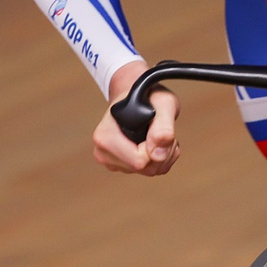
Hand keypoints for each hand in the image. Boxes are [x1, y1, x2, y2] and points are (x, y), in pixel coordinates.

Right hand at [93, 61, 180, 175]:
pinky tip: (154, 141)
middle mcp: (103, 152)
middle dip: (161, 152)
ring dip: (163, 154)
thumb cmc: (148, 95)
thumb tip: (158, 154)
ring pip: (149, 171)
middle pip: (145, 169)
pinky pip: (150, 170)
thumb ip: (163, 127)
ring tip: (156, 132)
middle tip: (159, 129)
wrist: (138, 95)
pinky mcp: (121, 166)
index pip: (139, 161)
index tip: (155, 129)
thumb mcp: (163, 103)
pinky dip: (159, 158)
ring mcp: (111, 161)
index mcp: (105, 137)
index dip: (155, 147)